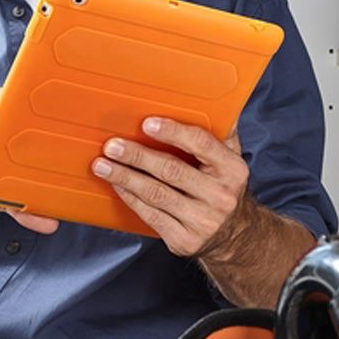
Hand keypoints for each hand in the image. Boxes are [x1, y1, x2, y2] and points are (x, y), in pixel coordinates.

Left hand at [92, 117, 249, 256]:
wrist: (236, 236)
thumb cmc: (225, 188)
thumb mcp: (232, 160)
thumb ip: (221, 131)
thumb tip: (215, 98)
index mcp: (233, 170)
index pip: (201, 144)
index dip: (172, 132)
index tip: (146, 124)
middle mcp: (220, 196)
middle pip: (171, 170)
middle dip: (137, 156)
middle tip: (112, 146)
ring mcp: (202, 221)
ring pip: (156, 194)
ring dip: (125, 177)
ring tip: (103, 165)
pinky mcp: (184, 240)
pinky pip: (150, 215)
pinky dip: (130, 197)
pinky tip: (117, 185)